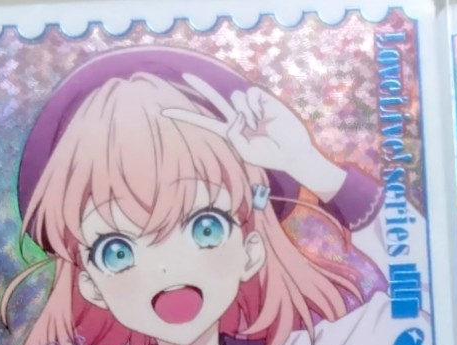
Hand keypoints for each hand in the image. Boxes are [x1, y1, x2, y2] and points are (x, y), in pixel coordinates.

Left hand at [164, 75, 337, 197]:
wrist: (293, 151)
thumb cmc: (270, 156)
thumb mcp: (246, 152)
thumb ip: (233, 135)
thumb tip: (234, 115)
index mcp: (231, 131)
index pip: (204, 122)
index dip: (185, 117)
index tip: (164, 113)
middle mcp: (237, 117)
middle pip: (215, 100)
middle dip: (200, 88)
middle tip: (185, 76)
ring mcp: (249, 107)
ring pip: (235, 98)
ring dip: (245, 113)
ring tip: (258, 126)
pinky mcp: (262, 99)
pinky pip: (249, 95)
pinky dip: (254, 107)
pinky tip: (264, 117)